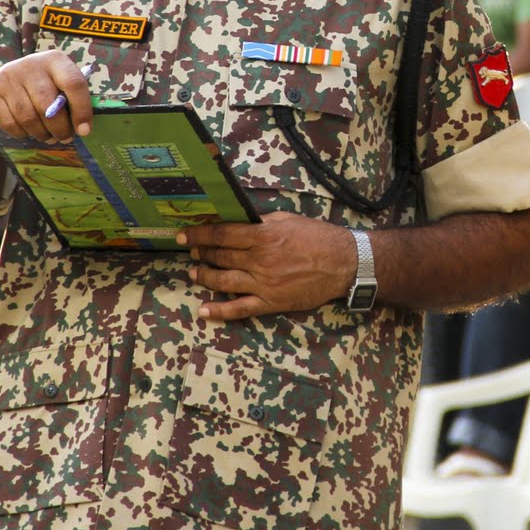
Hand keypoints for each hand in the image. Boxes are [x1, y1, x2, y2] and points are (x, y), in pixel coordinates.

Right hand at [0, 51, 94, 141]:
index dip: (82, 110)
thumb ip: (72, 100)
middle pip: (48, 105)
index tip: (84, 131)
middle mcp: (30, 64)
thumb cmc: (45, 84)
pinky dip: (22, 133)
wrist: (8, 79)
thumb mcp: (60, 83)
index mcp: (55, 59)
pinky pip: (10, 123)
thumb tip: (82, 129)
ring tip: (48, 136)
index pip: (74, 84)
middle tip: (64, 138)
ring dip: (41, 133)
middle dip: (60, 128)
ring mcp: (8, 77)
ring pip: (28, 117)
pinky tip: (28, 131)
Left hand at [180, 212, 356, 320]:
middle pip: (221, 257)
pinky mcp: (271, 302)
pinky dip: (220, 311)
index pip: (222, 234)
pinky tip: (204, 310)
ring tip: (194, 273)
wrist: (344, 263)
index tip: (185, 235)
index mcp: (264, 236)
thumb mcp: (289, 219)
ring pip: (225, 281)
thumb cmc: (318, 237)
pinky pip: (241, 308)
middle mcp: (260, 260)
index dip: (200, 235)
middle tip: (191, 252)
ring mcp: (264, 284)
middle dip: (202, 254)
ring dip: (205, 277)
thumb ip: (262, 221)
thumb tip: (241, 219)